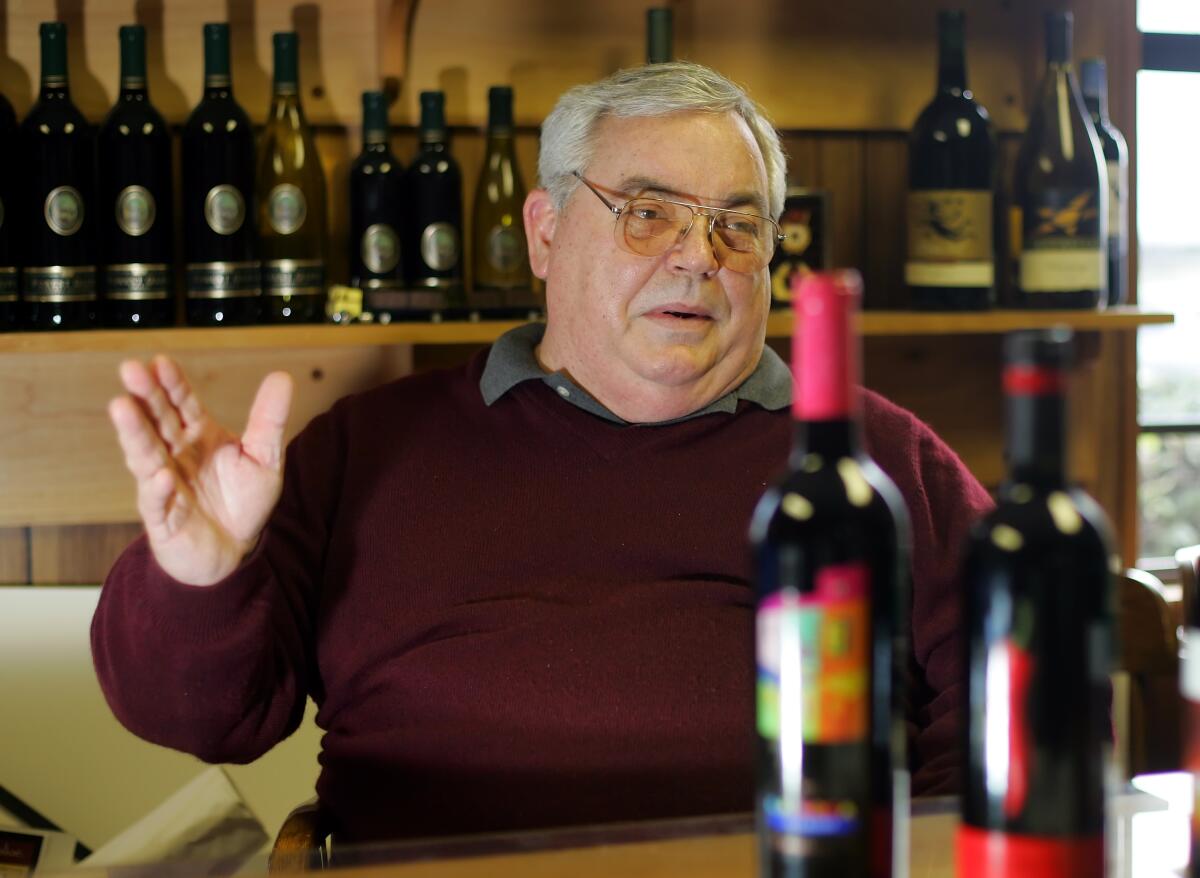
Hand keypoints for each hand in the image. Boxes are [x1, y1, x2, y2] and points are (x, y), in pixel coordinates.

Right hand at [108, 355, 293, 585]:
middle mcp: (175, 455)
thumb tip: (283, 376)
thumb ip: (270, 420)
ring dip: (134, 432)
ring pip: (145, 455)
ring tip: (121, 406)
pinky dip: (157, 490)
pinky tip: (160, 476)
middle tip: (131, 368)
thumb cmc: (243, 500)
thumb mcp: (265, 457)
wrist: (234, 549)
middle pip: (158, 421)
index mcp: (198, 435)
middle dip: (145, 396)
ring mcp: (164, 484)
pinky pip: (157, 502)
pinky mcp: (163, 518)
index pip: (182, 403)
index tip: (161, 361)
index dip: (172, 383)